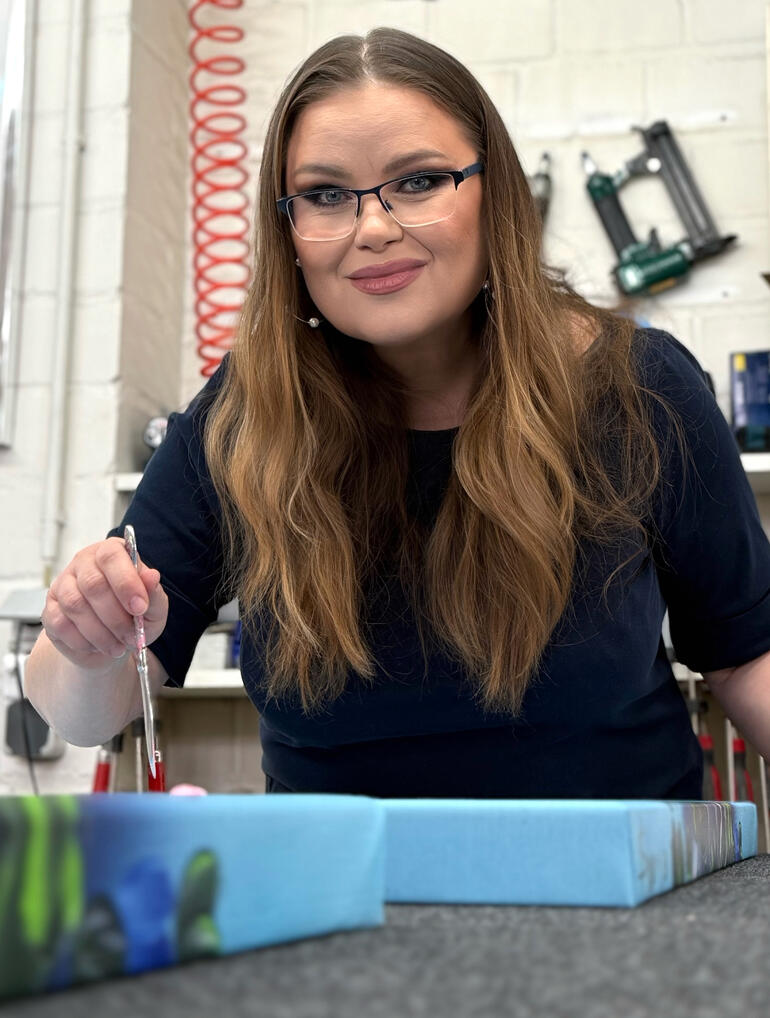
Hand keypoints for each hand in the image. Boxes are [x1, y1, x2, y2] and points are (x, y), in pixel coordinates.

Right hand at [41, 537, 167, 670]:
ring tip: (118, 646)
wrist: (112, 642)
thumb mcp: (153, 607)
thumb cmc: (134, 617)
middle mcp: (83, 563)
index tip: (140, 608)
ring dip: (100, 632)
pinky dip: (83, 641)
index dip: (126, 582)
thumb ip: (153, 593)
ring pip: (75, 605)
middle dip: (115, 616)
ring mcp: (62, 585)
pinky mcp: (50, 610)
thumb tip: (152, 576)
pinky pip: (61, 624)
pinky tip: (98, 646)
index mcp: (110, 552)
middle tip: (131, 636)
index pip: (111, 556)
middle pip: (92, 584)